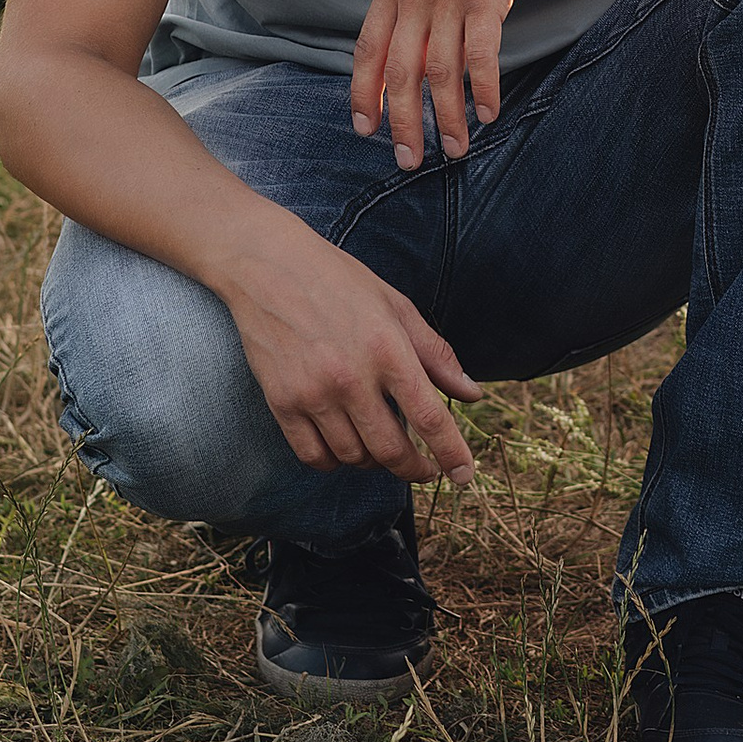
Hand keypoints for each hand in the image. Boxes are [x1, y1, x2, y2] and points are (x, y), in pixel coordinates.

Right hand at [224, 234, 482, 477]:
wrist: (269, 266)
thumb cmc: (339, 282)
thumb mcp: (397, 307)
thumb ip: (436, 355)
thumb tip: (473, 394)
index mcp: (388, 349)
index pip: (429, 418)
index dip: (451, 454)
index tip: (464, 475)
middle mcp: (352, 377)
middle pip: (391, 450)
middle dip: (413, 469)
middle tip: (423, 468)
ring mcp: (313, 393)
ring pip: (353, 457)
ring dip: (374, 461)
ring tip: (381, 444)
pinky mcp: (282, 402)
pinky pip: (313, 456)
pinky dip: (334, 462)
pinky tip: (344, 446)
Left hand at [351, 0, 548, 166]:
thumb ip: (407, 0)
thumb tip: (403, 49)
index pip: (368, 51)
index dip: (364, 94)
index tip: (366, 130)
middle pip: (400, 73)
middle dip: (403, 123)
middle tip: (409, 160)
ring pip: (441, 73)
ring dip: (447, 118)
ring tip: (456, 150)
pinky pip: (481, 55)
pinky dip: (484, 90)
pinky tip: (488, 114)